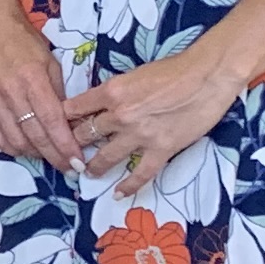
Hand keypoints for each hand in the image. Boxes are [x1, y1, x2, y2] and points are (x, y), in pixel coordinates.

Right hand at [0, 0, 83, 173]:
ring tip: (49, 156)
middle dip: (55, 157)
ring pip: (14, 142)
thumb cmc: (23, 39)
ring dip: (34, 155)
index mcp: (32, 80)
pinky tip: (24, 148)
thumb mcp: (50, 61)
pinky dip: (11, 148)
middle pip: (35, 137)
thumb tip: (68, 120)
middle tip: (70, 168)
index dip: (65, 146)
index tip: (78, 161)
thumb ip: (58, 92)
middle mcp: (11, 93)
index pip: (52, 122)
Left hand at [60, 34, 247, 197]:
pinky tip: (117, 194)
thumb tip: (102, 104)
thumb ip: (116, 92)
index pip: (75, 108)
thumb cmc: (174, 69)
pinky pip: (139, 174)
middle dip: (73, 145)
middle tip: (67, 154)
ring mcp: (140, 135)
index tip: (58, 128)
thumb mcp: (133, 74)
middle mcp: (120, 115)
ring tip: (87, 173)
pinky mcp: (161, 149)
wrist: (207, 76)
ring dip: (93, 167)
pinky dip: (127, 186)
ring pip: (105, 157)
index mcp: (111, 91)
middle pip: (85, 134)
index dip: (63, 119)